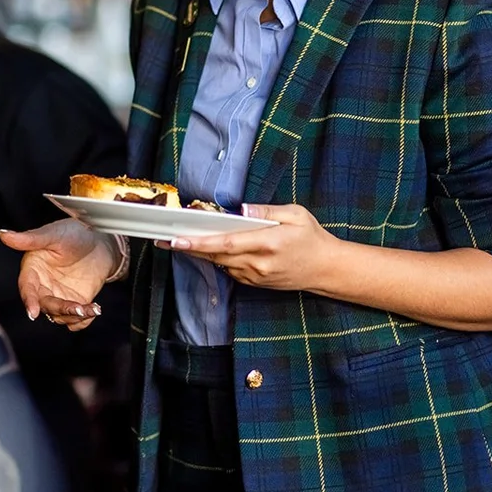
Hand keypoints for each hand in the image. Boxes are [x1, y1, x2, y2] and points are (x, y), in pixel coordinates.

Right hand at [0, 220, 117, 330]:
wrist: (100, 240)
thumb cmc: (74, 233)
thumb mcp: (53, 234)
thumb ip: (30, 238)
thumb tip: (3, 234)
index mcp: (33, 270)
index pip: (27, 288)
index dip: (29, 300)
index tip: (33, 312)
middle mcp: (43, 286)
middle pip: (45, 305)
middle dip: (61, 309)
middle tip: (77, 309)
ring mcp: (59, 296)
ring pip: (60, 315)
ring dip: (75, 316)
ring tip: (91, 308)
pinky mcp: (75, 302)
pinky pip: (75, 320)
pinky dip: (84, 320)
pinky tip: (93, 310)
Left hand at [156, 203, 339, 292]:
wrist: (326, 270)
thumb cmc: (312, 238)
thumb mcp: (296, 214)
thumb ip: (268, 211)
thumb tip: (243, 209)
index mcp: (267, 243)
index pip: (226, 243)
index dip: (200, 243)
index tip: (178, 240)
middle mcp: (258, 263)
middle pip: (217, 256)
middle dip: (190, 248)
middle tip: (165, 240)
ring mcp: (256, 276)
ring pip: (221, 264)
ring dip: (201, 254)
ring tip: (179, 242)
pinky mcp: (255, 283)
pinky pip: (230, 271)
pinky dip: (218, 260)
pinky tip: (207, 250)